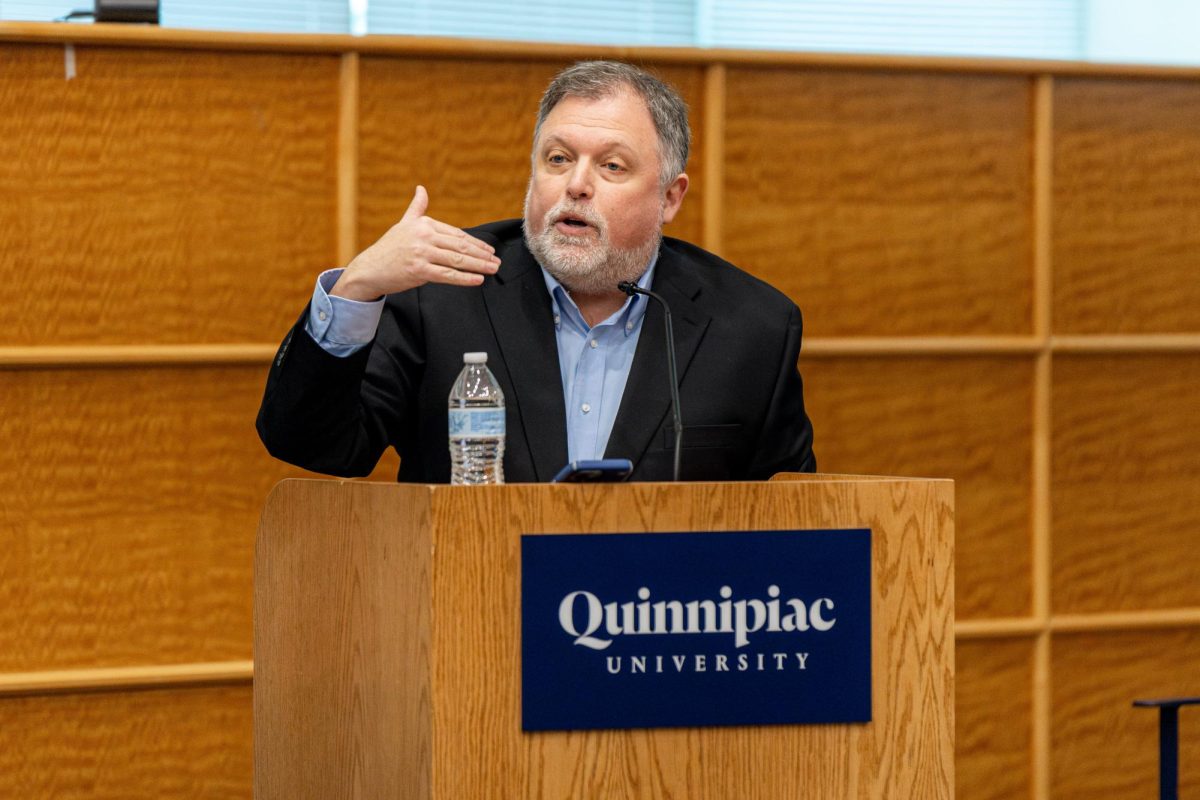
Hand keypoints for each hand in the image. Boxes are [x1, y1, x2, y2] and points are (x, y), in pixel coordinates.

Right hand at [331, 186, 499, 300]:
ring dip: (479, 265)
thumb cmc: (389, 248)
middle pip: (460, 246)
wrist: (369, 269)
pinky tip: (478, 279)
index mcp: (424, 224)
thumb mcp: (404, 224)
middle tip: (497, 260)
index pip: (456, 234)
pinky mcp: (419, 271)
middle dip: (481, 254)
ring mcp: (421, 254)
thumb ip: (417, 208)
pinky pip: (447, 275)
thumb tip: (421, 189)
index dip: (475, 243)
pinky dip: (465, 278)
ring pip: (457, 260)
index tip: (489, 249)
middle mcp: (424, 237)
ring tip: (493, 269)